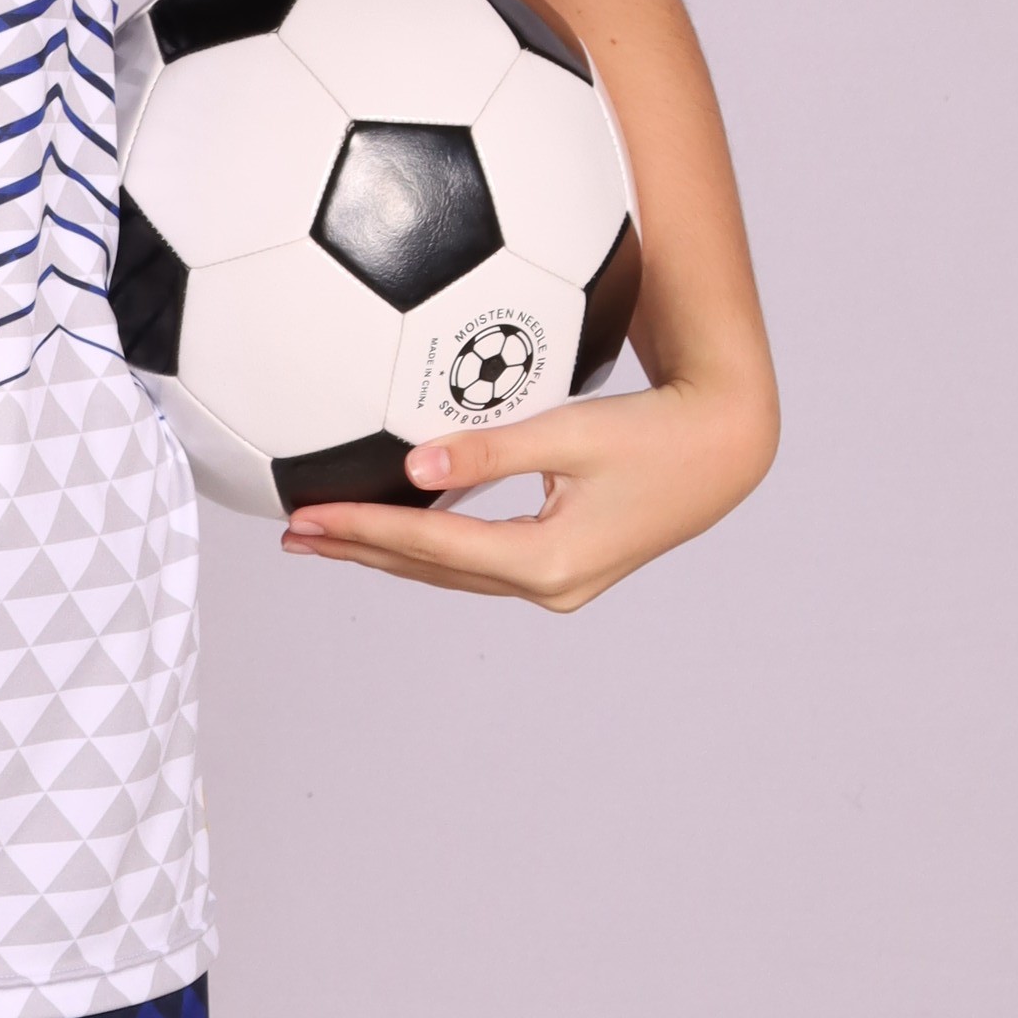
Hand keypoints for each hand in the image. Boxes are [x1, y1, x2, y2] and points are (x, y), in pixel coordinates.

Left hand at [278, 366, 776, 612]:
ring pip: (453, 573)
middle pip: (432, 570)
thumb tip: (414, 465)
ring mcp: (561, 586)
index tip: (306, 516)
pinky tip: (402, 530)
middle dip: (360, 550)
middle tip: (294, 536)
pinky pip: (481, 564)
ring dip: (390, 552)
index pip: (431, 544)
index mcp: (547, 559)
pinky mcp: (568, 570)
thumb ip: (490, 448)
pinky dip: (433, 548)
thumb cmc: (656, 432)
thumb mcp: (571, 432)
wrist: (724, 452)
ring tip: (329, 536)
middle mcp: (550, 586)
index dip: (363, 527)